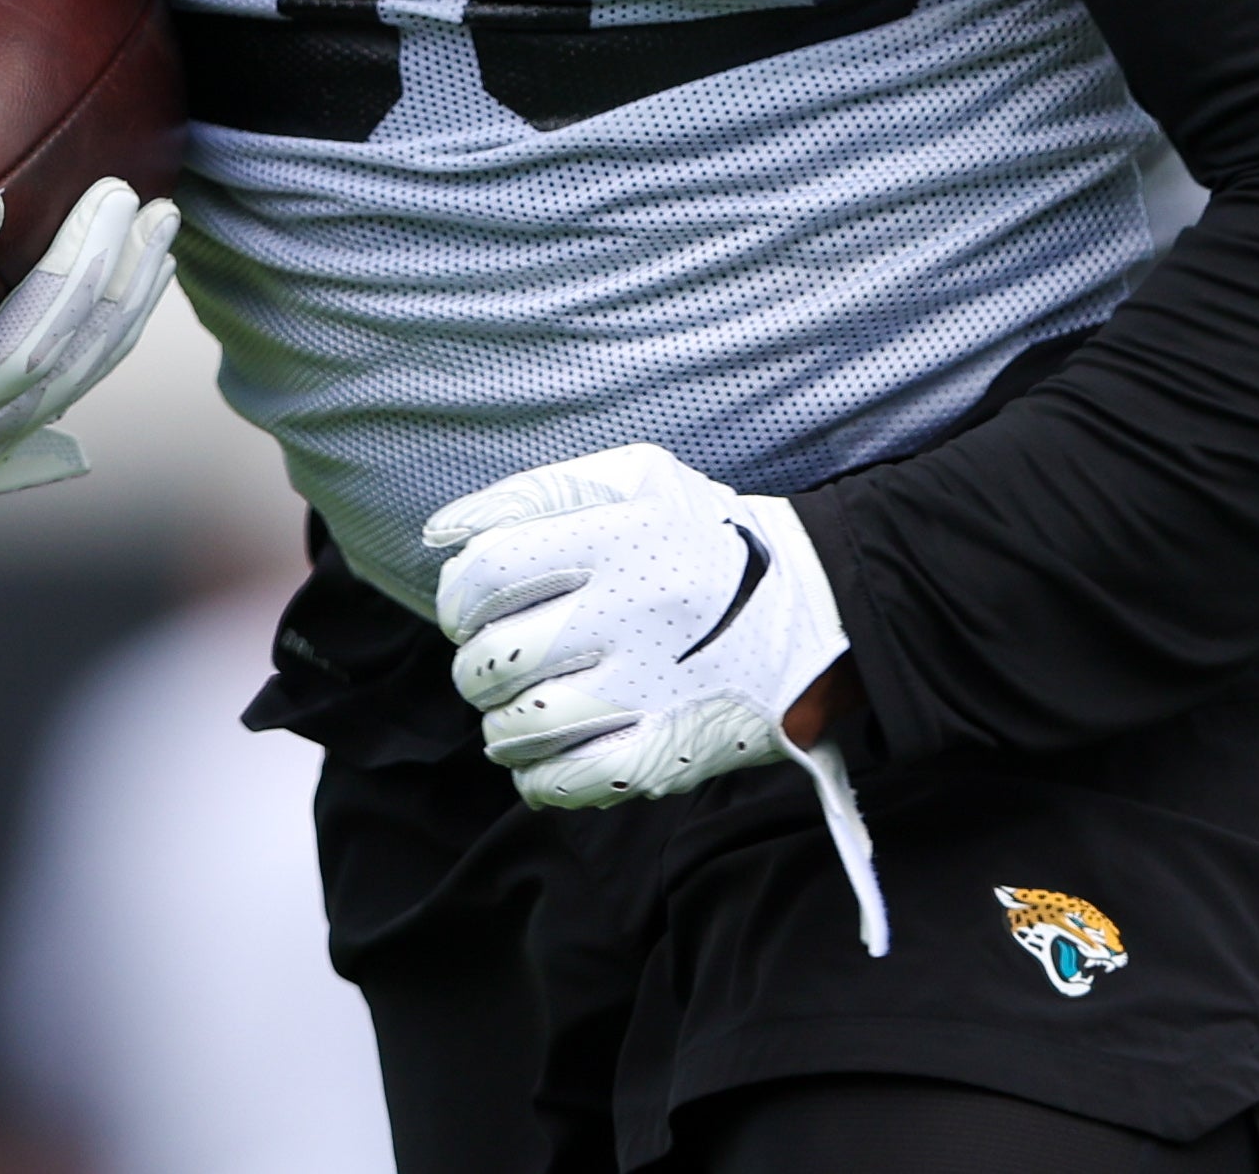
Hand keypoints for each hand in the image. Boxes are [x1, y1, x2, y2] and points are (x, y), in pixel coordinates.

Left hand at [425, 442, 891, 952]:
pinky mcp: (667, 753)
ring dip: (500, 722)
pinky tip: (543, 755)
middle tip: (500, 658)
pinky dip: (535, 776)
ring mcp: (650, 688)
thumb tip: (440, 531)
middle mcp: (634, 609)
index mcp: (621, 533)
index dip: (456, 599)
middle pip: (493, 656)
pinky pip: (563, 781)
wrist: (818, 606)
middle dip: (476, 664)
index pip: (484, 573)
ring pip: (518, 725)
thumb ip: (534, 491)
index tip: (471, 608)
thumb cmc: (703, 539)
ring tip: (521, 705)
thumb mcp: (634, 476)